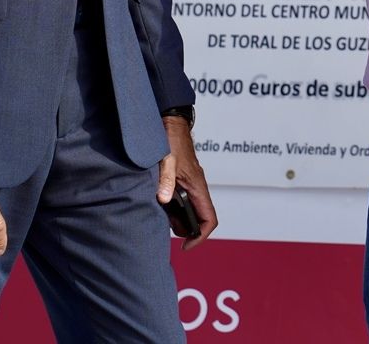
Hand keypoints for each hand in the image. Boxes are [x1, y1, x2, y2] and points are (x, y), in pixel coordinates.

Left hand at [159, 117, 217, 249]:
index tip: (185, 245)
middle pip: (201, 217)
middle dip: (187, 230)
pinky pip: (184, 200)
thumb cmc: (171, 139)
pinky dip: (174, 208)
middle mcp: (197, 186)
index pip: (209, 219)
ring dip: (179, 219)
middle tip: (167, 233)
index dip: (200, 236)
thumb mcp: (166, 160)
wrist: (171, 122)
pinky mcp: (183, 179)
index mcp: (198, 185)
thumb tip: (164, 200)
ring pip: (192, 209)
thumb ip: (165, 181)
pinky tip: (159, 205)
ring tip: (161, 220)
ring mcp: (191, 183)